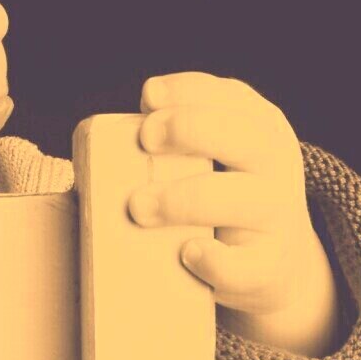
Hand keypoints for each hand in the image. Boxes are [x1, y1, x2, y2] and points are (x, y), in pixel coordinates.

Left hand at [128, 71, 340, 356]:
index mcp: (256, 126)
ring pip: (242, 200)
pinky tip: (188, 252)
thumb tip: (83, 156)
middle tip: (145, 138)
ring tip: (138, 207)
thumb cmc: (214, 192)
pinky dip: (217, 260)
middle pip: (241, 137)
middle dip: (189, 130)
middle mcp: (273, 164)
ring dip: (184, 199)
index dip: (187, 91)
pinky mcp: (271, 268)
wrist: (274, 262)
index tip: (148, 98)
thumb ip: (163, 139)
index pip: (228, 96)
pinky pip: (248, 265)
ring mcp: (277, 217)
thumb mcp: (205, 155)